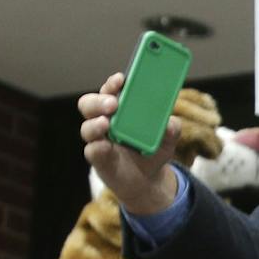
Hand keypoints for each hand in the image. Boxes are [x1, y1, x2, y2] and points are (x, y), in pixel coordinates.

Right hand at [77, 72, 179, 216]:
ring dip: (95, 124)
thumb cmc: (152, 150)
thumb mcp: (168, 138)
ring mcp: (98, 139)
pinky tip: (105, 146)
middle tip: (113, 103)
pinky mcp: (99, 158)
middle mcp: (104, 120)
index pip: (110, 91)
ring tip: (105, 123)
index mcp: (119, 109)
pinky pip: (92, 151)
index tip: (121, 79)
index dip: (113, 83)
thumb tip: (170, 122)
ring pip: (87, 127)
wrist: (148, 179)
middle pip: (89, 104)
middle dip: (99, 101)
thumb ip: (171, 128)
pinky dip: (98, 147)